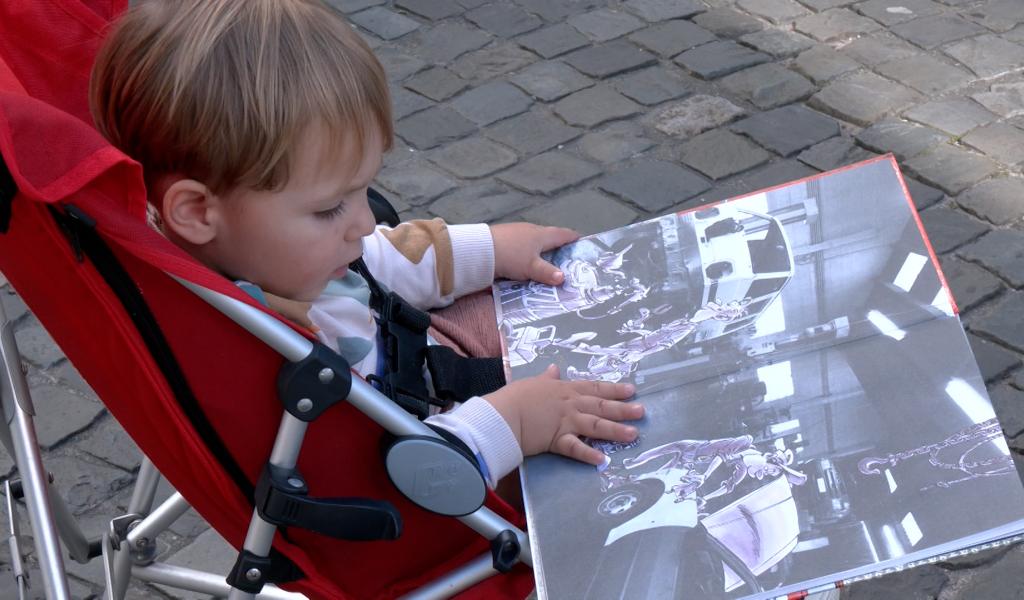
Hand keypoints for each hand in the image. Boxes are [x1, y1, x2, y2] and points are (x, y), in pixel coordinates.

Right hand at [484, 364, 643, 464]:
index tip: (632, 391)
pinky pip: (575, 448)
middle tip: (642, 411)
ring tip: (633, 434)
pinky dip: (588, 454)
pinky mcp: (556, 440)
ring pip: (595, 425)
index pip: (594, 388)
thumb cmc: (516, 396)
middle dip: (623, 408)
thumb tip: (554, 368)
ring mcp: (565, 422)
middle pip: (601, 406)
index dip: (614, 389)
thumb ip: (547, 378)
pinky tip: (602, 460)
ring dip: (615, 430)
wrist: (504, 413)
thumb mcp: (533, 383)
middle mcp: (570, 405)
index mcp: (565, 390)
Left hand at [490, 223, 578, 284]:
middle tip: (565, 256)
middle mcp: (532, 229)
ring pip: (535, 239)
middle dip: (558, 244)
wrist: (480, 249)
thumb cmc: (511, 256)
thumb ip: (548, 273)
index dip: (574, 238)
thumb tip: (563, 278)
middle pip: (549, 235)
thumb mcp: (532, 268)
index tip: (581, 242)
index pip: (563, 234)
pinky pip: (523, 242)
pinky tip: (524, 258)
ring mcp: (517, 231)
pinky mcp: (505, 236)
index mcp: (542, 235)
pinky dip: (528, 250)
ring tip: (546, 260)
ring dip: (542, 248)